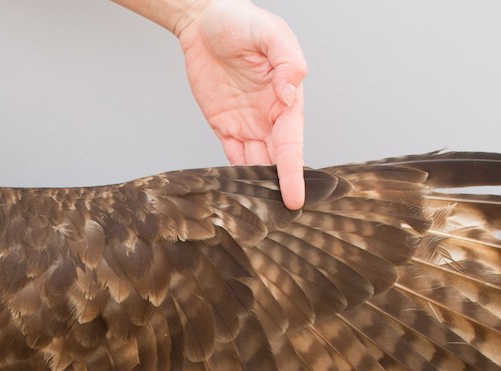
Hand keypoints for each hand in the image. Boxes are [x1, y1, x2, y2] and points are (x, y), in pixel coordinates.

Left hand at [175, 0, 306, 208]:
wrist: (203, 21)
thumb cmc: (241, 22)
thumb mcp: (270, 32)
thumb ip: (287, 60)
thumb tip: (290, 93)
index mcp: (286, 100)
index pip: (292, 144)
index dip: (293, 172)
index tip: (297, 198)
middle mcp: (270, 117)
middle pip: (276, 162)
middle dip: (279, 189)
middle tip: (280, 220)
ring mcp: (247, 124)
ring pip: (255, 165)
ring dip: (257, 189)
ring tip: (259, 217)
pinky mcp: (224, 126)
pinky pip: (231, 157)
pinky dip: (234, 177)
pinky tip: (237, 196)